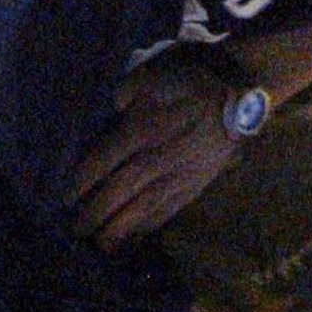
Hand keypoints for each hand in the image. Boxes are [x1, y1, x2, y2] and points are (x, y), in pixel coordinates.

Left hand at [72, 47, 251, 247]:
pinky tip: (137, 234)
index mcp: (146, 127)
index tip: (67, 199)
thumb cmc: (195, 74)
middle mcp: (160, 156)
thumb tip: (115, 107)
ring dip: (121, 228)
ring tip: (102, 245)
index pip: (105, 160)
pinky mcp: (199, 181)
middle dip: (96, 213)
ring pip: (146, 206)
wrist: (244, 90)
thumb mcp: (155, 66)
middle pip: (121, 190)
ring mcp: (182, 173)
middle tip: (76, 231)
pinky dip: (151, 224)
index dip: (83, 181)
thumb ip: (128, 89)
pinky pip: (171, 207)